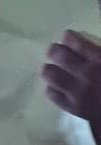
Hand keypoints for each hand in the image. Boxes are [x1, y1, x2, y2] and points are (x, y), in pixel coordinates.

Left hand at [41, 30, 100, 144]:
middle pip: (59, 55)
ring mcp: (77, 92)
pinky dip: (52, 88)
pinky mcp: (73, 108)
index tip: (66, 36)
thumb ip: (99, 55)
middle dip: (54, 50)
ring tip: (50, 68)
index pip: (76, 43)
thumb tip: (91, 52)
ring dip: (49, 68)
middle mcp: (85, 73)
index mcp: (100, 60)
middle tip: (54, 51)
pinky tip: (55, 87)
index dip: (68, 38)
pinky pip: (53, 95)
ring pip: (51, 74)